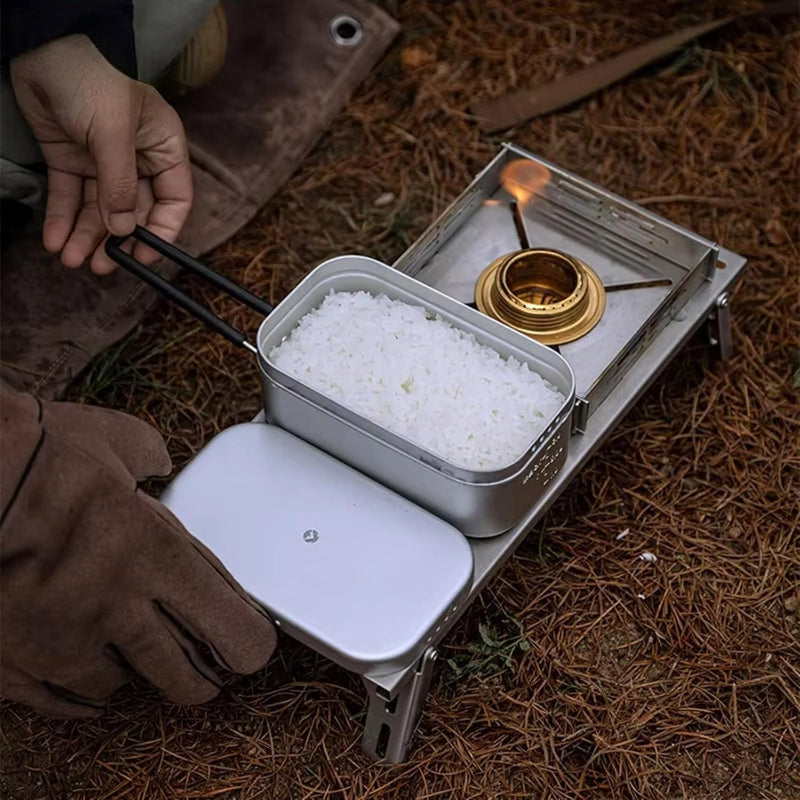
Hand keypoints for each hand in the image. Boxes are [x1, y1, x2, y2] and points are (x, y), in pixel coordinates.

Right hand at [0, 386, 275, 716]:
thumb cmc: (34, 459)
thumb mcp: (116, 438)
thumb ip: (149, 457)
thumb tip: (156, 462)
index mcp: (155, 556)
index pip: (231, 627)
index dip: (250, 644)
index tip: (254, 643)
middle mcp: (115, 610)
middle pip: (185, 677)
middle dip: (205, 677)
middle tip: (210, 668)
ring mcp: (63, 643)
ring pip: (121, 689)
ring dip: (136, 673)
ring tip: (141, 656)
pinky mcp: (13, 663)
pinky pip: (60, 701)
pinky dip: (79, 692)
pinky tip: (88, 679)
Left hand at [10, 34, 192, 273]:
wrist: (42, 48)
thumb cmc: (91, 79)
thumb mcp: (112, 133)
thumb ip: (120, 184)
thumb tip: (124, 229)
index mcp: (164, 149)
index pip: (174, 201)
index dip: (161, 232)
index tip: (144, 257)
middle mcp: (138, 160)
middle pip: (133, 213)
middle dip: (115, 242)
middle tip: (102, 266)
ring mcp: (104, 163)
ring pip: (99, 211)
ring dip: (86, 238)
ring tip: (71, 261)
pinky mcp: (72, 161)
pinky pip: (70, 198)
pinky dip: (63, 221)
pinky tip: (56, 241)